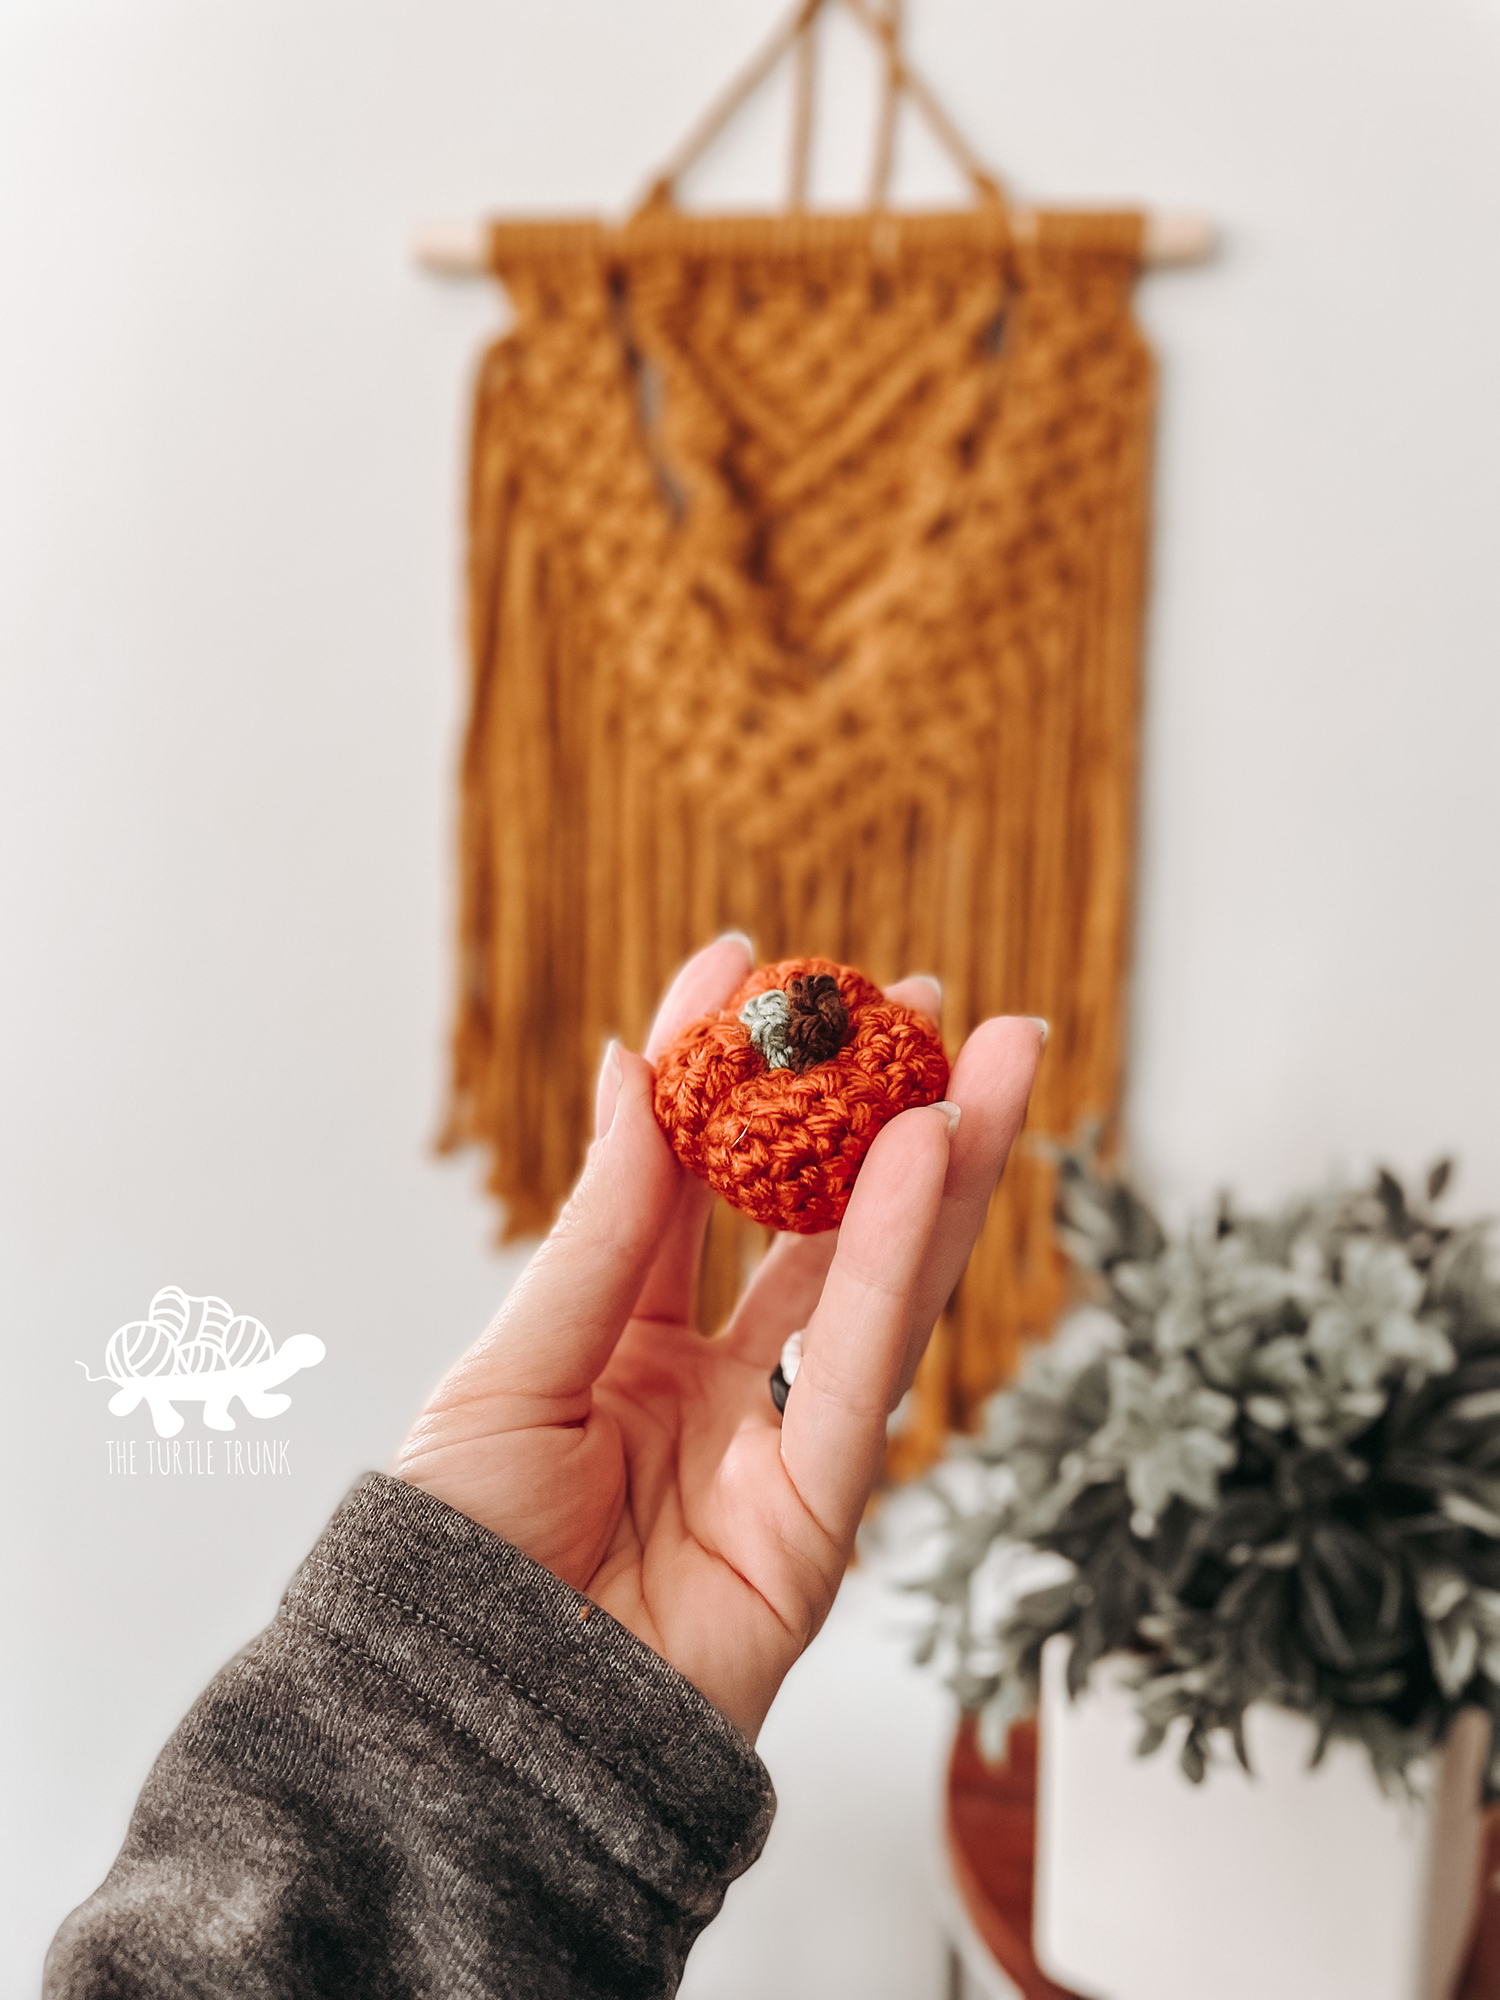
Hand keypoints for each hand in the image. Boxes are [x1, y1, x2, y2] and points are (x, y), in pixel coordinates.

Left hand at [395, 937, 1042, 1740]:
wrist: (459, 1730)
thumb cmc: (454, 1561)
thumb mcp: (512, 1364)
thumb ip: (597, 1228)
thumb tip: (629, 1070)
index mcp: (622, 1344)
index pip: (688, 1182)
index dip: (719, 1074)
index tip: (746, 960)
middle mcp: (713, 1385)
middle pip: (814, 1224)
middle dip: (870, 1111)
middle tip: (917, 997)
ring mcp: (774, 1447)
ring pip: (877, 1283)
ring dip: (941, 1165)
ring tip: (990, 1050)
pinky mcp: (822, 1517)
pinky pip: (867, 1371)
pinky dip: (907, 1262)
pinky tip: (932, 1156)